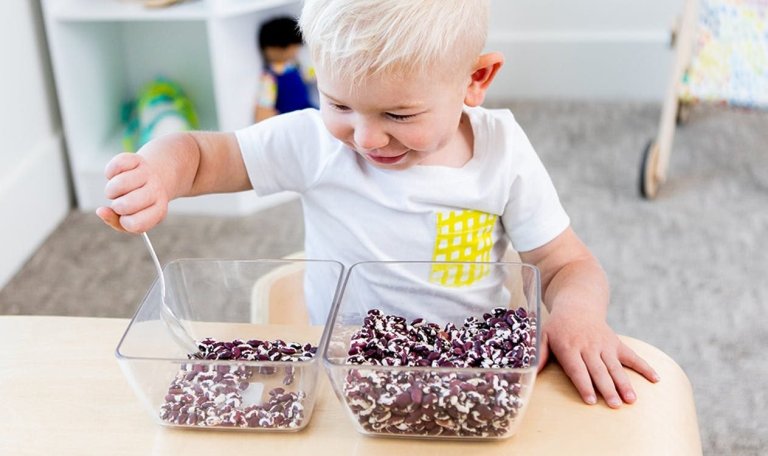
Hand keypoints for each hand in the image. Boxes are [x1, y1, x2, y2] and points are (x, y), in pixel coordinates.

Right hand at [96, 152, 169, 232]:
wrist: (157, 178)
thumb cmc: (139, 204)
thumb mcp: (132, 217)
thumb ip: (114, 221)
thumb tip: (100, 211)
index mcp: (159, 210)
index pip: (135, 224)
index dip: (124, 222)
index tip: (126, 217)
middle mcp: (157, 191)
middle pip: (125, 205)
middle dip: (117, 206)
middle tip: (122, 202)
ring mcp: (148, 174)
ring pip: (118, 185)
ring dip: (111, 190)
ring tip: (118, 190)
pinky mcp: (138, 159)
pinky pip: (117, 165)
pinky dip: (110, 172)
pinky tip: (118, 175)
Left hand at [537, 309, 659, 407]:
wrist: (578, 304)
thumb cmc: (558, 326)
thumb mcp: (543, 335)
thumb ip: (539, 354)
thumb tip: (530, 373)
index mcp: (569, 347)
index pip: (577, 369)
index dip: (584, 385)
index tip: (590, 400)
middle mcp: (588, 346)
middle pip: (598, 371)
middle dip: (606, 389)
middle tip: (614, 405)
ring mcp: (604, 345)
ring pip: (615, 366)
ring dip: (624, 383)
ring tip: (631, 400)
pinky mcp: (616, 343)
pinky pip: (632, 356)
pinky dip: (645, 367)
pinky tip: (656, 379)